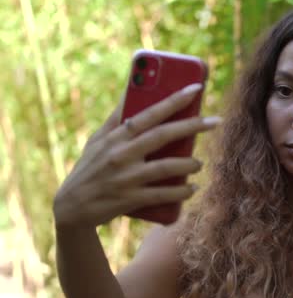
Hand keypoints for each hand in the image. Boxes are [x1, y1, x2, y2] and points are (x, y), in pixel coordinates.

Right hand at [53, 83, 220, 227]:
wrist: (71, 208)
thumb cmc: (89, 168)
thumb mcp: (97, 141)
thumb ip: (116, 119)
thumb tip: (132, 92)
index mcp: (116, 136)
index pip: (149, 113)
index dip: (174, 100)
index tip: (197, 88)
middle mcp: (121, 154)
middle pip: (162, 135)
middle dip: (192, 126)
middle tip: (215, 121)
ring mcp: (126, 177)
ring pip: (165, 167)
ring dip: (189, 164)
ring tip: (199, 163)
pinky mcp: (129, 199)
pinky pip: (162, 194)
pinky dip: (181, 192)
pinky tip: (193, 188)